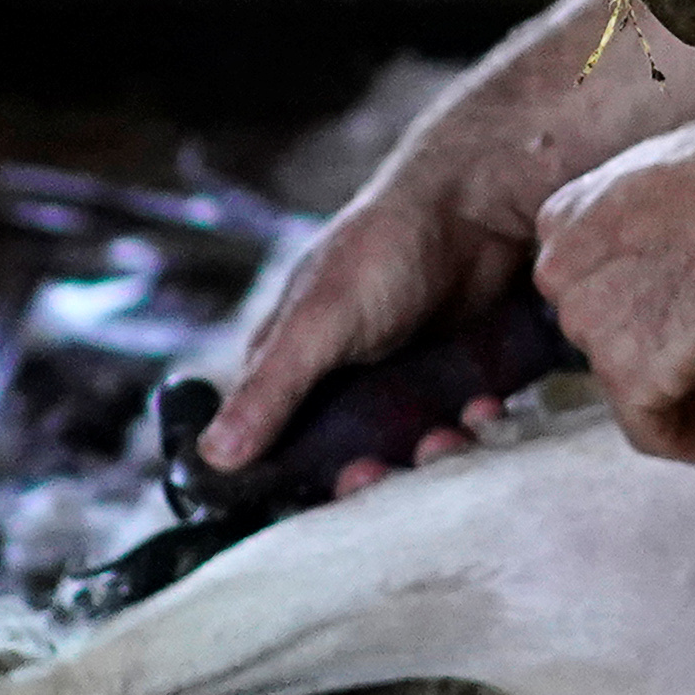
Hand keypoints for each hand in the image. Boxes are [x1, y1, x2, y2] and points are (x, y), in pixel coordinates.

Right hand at [203, 114, 542, 483]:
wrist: (474, 203)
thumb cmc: (380, 251)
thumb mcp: (318, 322)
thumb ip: (270, 389)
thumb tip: (210, 456)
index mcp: (288, 369)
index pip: (275, 452)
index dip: (302, 485)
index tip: (340, 491)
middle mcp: (338, 382)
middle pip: (348, 463)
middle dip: (379, 475)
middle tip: (406, 465)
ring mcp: (396, 382)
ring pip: (407, 451)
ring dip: (432, 454)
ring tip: (453, 434)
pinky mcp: (449, 378)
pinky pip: (457, 424)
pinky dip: (470, 424)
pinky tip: (485, 407)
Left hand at [534, 105, 694, 461]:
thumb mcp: (679, 188)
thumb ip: (668, 235)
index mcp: (563, 226)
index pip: (606, 289)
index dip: (666, 303)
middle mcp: (559, 280)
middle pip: (626, 335)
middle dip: (691, 342)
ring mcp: (590, 331)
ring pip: (646, 381)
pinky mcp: (629, 378)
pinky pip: (657, 432)